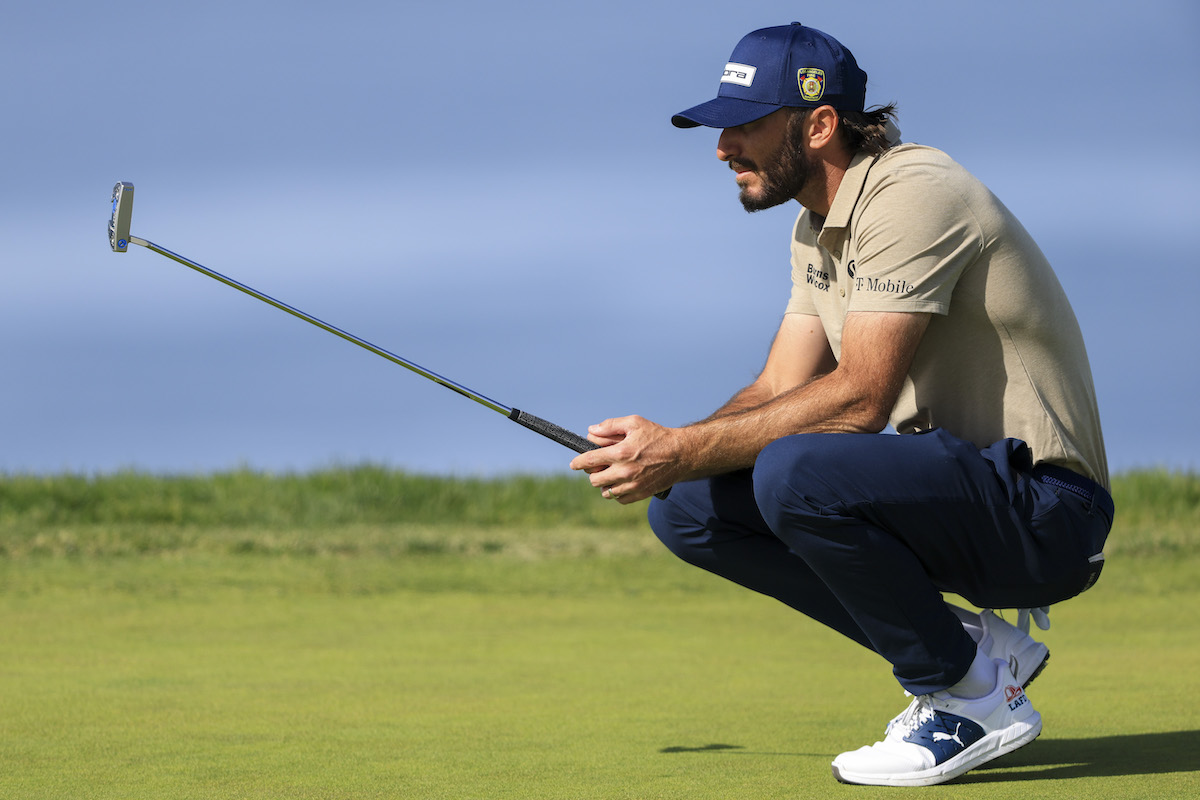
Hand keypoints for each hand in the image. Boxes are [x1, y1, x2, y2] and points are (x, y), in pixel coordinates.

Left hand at [568, 415, 683, 503]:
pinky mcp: (640, 494)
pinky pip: (619, 499)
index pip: (590, 460)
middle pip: (594, 479)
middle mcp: (625, 471)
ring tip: (612, 474)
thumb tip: (591, 431)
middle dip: (593, 472)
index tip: (574, 464)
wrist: (681, 454)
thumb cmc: (657, 436)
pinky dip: (616, 492)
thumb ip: (610, 426)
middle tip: (600, 466)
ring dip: (604, 484)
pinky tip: (621, 482)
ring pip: (605, 492)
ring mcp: (633, 485)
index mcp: (621, 452)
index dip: (578, 462)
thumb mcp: (634, 423)